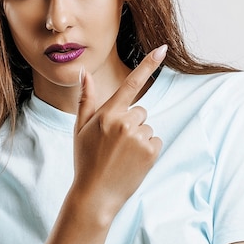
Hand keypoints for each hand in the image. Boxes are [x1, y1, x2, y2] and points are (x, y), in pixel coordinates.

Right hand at [71, 45, 166, 222]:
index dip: (148, 64)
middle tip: (115, 143)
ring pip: (147, 127)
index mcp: (107, 114)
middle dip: (131, 122)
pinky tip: (132, 161)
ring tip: (122, 155)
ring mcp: (139, 137)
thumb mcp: (80, 128)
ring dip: (139, 137)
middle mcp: (124, 122)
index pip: (131, 83)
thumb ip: (86, 99)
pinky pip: (155, 141)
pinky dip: (147, 150)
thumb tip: (85, 73)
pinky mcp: (151, 152)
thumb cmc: (86, 160)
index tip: (162, 49)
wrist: (95, 195)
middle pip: (140, 111)